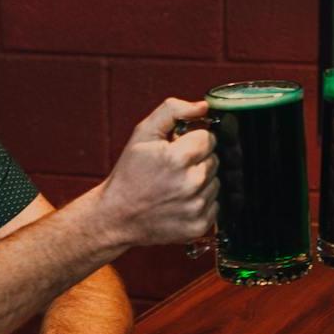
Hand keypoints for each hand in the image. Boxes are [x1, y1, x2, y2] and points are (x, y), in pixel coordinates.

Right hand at [96, 98, 217, 247]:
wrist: (117, 216)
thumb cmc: (130, 173)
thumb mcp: (143, 134)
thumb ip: (172, 111)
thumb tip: (203, 107)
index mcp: (178, 158)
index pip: (209, 138)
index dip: (193, 140)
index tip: (178, 148)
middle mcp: (191, 184)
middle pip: (215, 159)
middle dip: (198, 160)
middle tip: (174, 168)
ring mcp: (196, 207)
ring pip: (216, 182)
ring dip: (201, 181)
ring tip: (176, 185)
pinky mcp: (199, 226)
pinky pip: (215, 205)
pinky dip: (201, 201)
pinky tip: (180, 201)